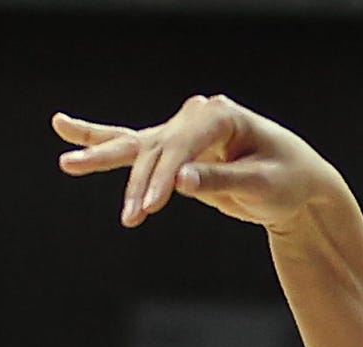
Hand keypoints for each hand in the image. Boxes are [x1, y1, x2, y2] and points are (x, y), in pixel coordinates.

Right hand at [53, 93, 334, 231]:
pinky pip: (135, 147)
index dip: (164, 177)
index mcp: (222, 116)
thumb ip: (222, 181)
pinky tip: (65, 129)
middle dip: (138, 181)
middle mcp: (198, 117)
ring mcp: (183, 132)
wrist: (297, 184)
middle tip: (131, 215)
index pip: (181, 145)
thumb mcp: (263, 184)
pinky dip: (101, 141)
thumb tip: (180, 180)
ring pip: (136, 144)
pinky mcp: (175, 153)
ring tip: (66, 163)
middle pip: (154, 145)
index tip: (151, 207)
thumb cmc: (288, 180)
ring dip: (101, 155)